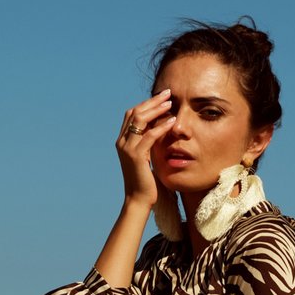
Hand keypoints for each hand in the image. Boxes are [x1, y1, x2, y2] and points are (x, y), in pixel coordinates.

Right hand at [115, 89, 175, 208]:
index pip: (132, 114)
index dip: (146, 103)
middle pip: (135, 112)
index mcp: (123, 141)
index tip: (162, 97)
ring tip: (170, 104)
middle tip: (168, 94)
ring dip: (156, 110)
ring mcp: (127, 148)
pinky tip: (172, 122)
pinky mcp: (136, 156)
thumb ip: (149, 143)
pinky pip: (149, 136)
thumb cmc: (146, 181)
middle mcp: (122, 142)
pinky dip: (161, 127)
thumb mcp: (146, 157)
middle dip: (152, 102)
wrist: (139, 200)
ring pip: (140, 121)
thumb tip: (160, 129)